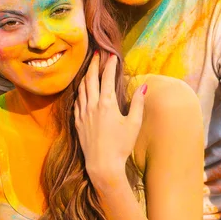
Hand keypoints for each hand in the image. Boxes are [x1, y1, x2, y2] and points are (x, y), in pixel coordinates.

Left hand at [74, 53, 144, 183]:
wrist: (102, 166)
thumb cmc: (121, 145)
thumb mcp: (134, 124)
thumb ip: (138, 103)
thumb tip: (143, 86)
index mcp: (106, 103)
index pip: (107, 77)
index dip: (110, 65)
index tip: (112, 55)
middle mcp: (92, 105)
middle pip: (90, 78)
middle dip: (94, 64)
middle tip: (97, 54)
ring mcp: (83, 114)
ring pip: (81, 89)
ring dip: (85, 76)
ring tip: (89, 68)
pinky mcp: (78, 122)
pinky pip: (77, 101)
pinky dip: (80, 91)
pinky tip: (82, 90)